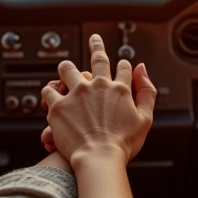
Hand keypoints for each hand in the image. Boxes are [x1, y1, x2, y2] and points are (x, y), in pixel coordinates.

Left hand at [40, 34, 156, 166]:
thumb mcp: (145, 119)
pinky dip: (50, 92)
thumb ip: (147, 92)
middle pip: (98, 58)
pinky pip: (49, 91)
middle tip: (95, 39)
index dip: (123, 65)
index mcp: (120, 89)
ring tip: (64, 69)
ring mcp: (77, 94)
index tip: (121, 65)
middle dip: (97, 45)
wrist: (99, 159)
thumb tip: (142, 69)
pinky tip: (50, 96)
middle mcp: (98, 86)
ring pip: (67, 69)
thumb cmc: (123, 145)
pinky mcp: (59, 106)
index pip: (123, 68)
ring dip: (66, 68)